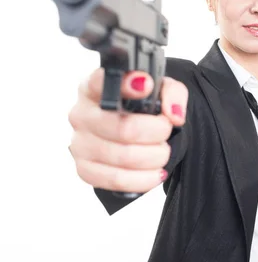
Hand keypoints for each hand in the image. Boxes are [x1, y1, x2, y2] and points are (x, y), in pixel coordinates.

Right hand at [68, 68, 187, 192]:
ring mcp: (80, 144)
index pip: (101, 82)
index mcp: (93, 87)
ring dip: (154, 157)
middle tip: (166, 131)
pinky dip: (143, 179)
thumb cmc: (141, 108)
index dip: (125, 84)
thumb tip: (173, 114)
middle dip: (156, 133)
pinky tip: (155, 172)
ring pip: (123, 157)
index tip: (147, 85)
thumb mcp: (160, 91)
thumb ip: (171, 93)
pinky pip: (116, 180)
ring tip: (162, 152)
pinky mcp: (85, 169)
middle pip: (124, 128)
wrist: (132, 132)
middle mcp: (82, 114)